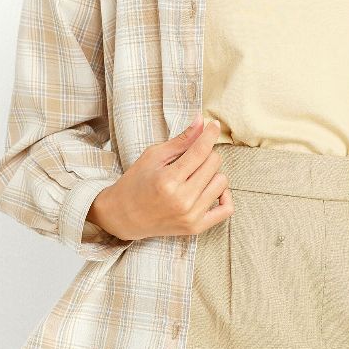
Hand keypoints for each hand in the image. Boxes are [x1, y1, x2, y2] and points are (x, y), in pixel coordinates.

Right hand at [93, 114, 233, 240]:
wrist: (123, 217)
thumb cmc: (136, 183)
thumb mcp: (153, 156)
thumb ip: (181, 140)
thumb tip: (202, 121)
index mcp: (168, 180)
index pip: (200, 150)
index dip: (210, 134)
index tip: (214, 125)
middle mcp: (181, 200)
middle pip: (213, 163)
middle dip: (206, 153)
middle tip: (192, 156)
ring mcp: (190, 216)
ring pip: (222, 182)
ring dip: (212, 173)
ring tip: (196, 174)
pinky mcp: (196, 227)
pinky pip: (226, 208)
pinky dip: (224, 195)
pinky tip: (211, 188)